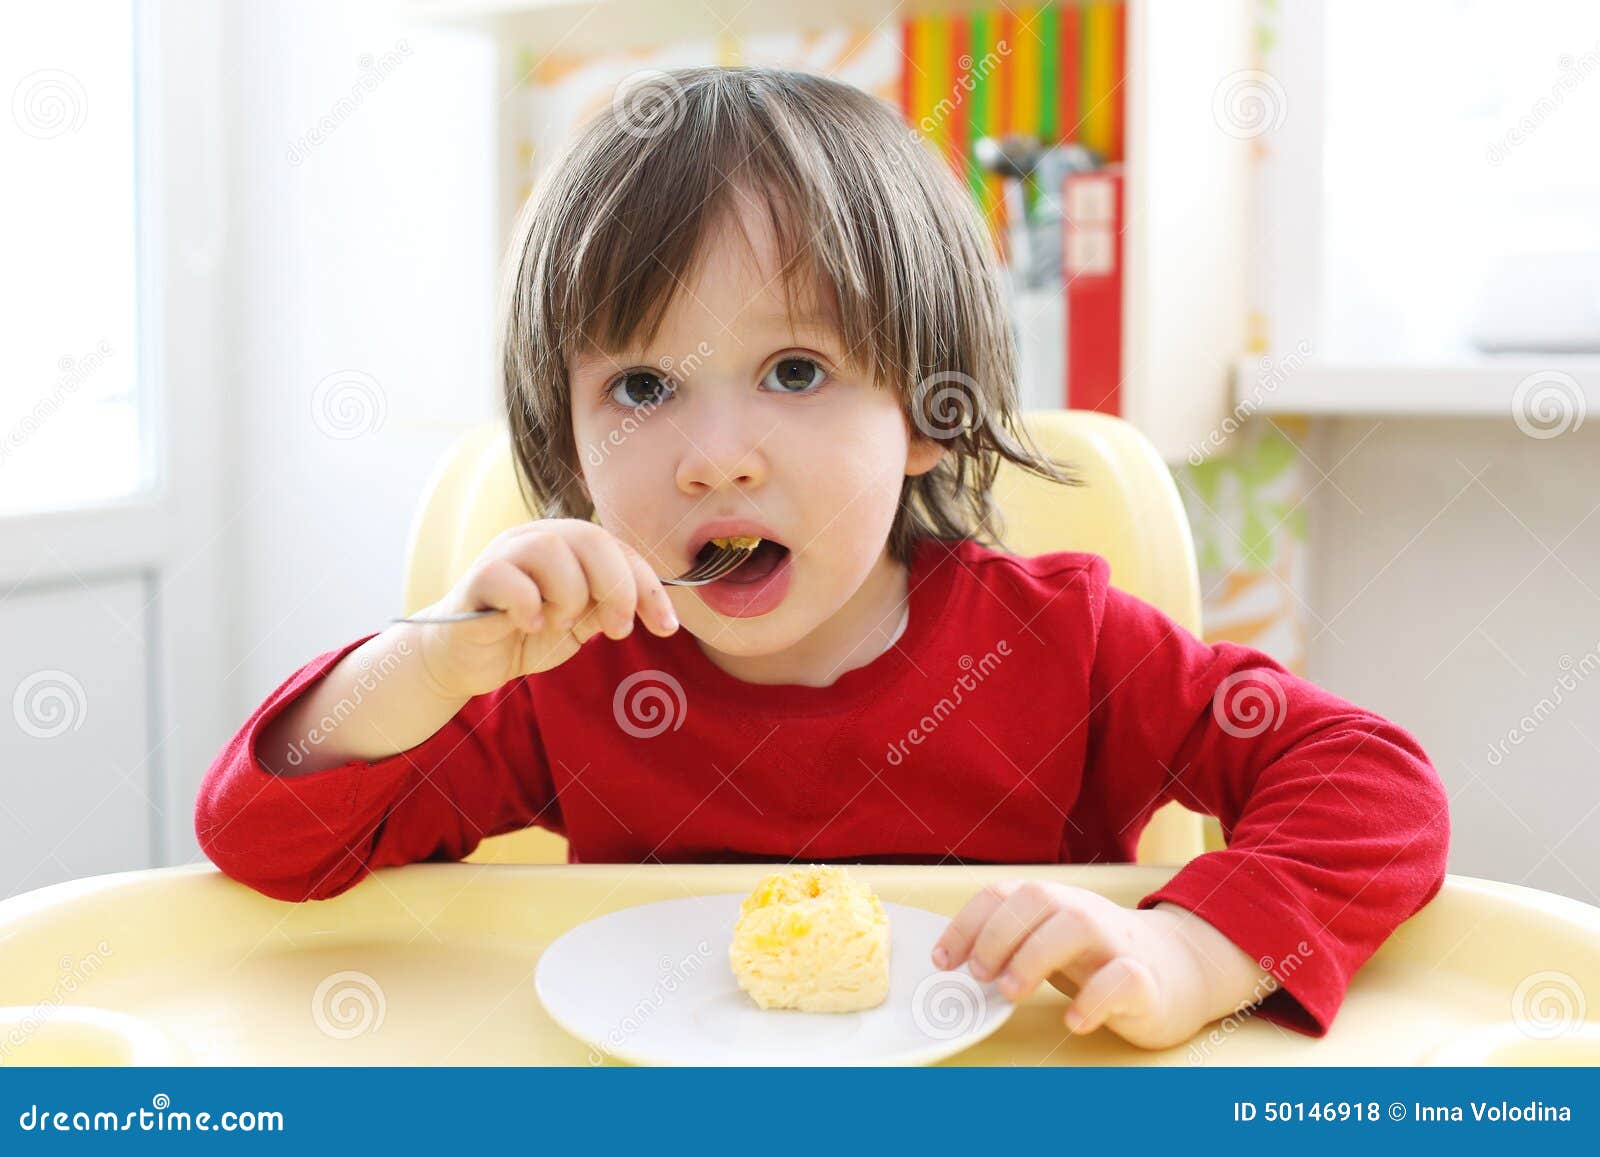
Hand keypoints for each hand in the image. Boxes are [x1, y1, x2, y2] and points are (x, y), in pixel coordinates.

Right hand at [403, 518, 679, 698]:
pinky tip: (526, 625)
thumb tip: (651, 606)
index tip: (667, 627)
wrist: (464, 660)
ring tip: (557, 623)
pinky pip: (511, 580)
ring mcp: (504, 554)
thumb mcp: (579, 622)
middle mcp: (536, 538)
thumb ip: (608, 606)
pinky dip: (529, 607)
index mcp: (567, 544)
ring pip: (552, 552)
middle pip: (591, 538)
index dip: (648, 587)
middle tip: (617, 629)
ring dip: (569, 597)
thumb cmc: (524, 634)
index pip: (619, 549)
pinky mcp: (477, 579)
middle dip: (617, 587)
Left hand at [931, 880, 1269, 1050]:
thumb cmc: (1099, 957)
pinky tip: (1073, 1021)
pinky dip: (1094, 999)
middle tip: (978, 975)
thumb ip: (1010, 944)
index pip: (1004, 894)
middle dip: (998, 934)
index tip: (943, 961)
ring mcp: (1117, 943)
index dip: (968, 923)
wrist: (1181, 968)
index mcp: (1054, 903)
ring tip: (1012, 992)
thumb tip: (951, 967)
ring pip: (1077, 926)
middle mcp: (1083, 913)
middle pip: (1037, 899)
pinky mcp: (1146, 979)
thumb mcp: (1051, 941)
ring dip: (1035, 956)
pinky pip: (1122, 978)